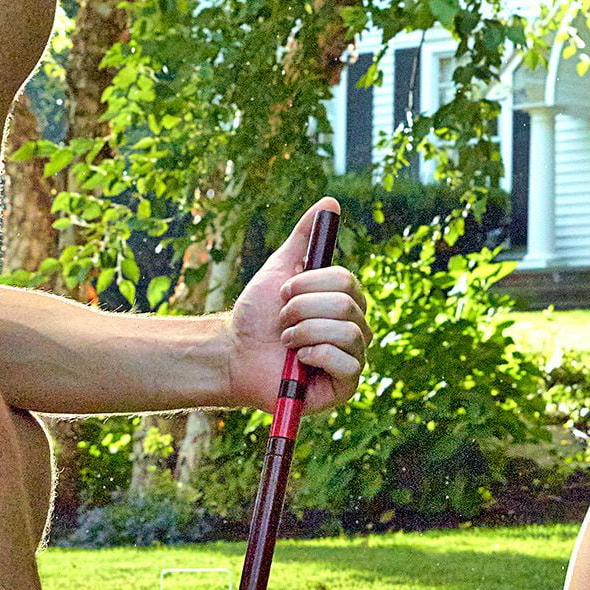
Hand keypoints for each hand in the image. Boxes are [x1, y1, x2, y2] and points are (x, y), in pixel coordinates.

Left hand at [227, 197, 369, 416]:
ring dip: (304, 332)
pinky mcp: (345, 387)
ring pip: (347, 332)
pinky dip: (317, 356)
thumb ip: (304, 238)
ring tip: (285, 341)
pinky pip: (348, 364)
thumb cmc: (256, 315)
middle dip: (301, 310)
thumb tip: (330, 203)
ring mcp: (352, 358)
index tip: (283, 292)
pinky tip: (299, 361)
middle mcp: (355, 329)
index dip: (309, 284)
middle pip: (346, 305)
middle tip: (281, 320)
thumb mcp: (279, 270)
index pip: (345, 281)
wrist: (234, 354)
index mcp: (345, 302)